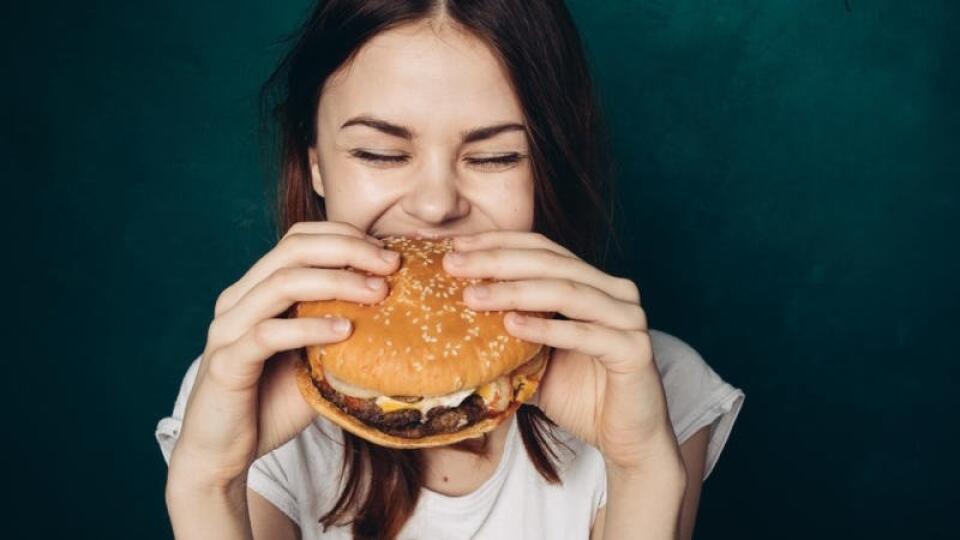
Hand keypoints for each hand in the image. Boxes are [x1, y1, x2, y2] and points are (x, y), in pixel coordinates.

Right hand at [168, 221, 400, 486]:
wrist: (223, 453)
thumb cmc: (272, 403)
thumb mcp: (316, 357)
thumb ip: (340, 329)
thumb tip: (399, 312)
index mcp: (256, 289)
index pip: (298, 239)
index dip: (345, 236)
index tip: (387, 252)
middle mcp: (238, 300)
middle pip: (292, 250)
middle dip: (348, 250)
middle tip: (391, 265)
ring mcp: (228, 329)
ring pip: (281, 284)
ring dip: (336, 282)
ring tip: (377, 292)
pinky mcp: (226, 363)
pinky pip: (268, 334)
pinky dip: (309, 328)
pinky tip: (344, 331)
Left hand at [443, 231, 679, 472]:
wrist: (626, 439)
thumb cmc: (579, 396)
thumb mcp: (533, 359)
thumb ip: (506, 335)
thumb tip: (448, 321)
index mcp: (591, 283)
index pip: (541, 248)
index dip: (497, 243)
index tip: (454, 245)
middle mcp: (614, 291)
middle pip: (549, 262)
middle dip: (496, 261)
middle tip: (452, 264)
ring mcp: (628, 317)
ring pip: (566, 291)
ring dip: (515, 291)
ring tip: (473, 296)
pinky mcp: (635, 349)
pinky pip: (585, 334)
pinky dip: (547, 328)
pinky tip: (511, 325)